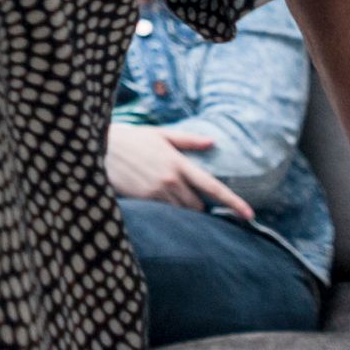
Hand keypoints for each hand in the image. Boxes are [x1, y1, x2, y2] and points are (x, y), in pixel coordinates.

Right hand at [102, 119, 249, 219]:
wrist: (99, 145)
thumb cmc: (131, 138)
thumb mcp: (160, 134)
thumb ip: (188, 140)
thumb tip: (213, 142)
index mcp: (179, 162)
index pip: (213, 187)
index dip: (233, 202)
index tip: (250, 215)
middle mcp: (172, 179)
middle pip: (198, 206)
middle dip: (197, 206)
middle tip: (186, 197)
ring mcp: (157, 191)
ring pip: (182, 212)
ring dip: (182, 210)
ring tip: (170, 199)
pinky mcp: (144, 200)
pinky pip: (164, 215)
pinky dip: (167, 213)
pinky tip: (159, 204)